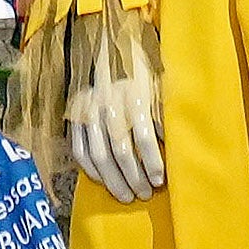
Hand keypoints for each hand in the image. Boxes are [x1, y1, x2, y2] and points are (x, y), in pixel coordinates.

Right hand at [68, 53, 165, 201]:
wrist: (111, 52)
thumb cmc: (142, 77)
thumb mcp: (159, 89)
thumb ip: (165, 117)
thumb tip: (174, 150)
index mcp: (134, 96)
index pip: (144, 137)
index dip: (153, 163)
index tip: (160, 180)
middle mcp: (109, 105)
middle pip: (121, 151)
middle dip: (134, 178)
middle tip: (145, 194)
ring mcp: (88, 112)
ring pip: (99, 156)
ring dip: (113, 181)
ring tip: (126, 196)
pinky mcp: (74, 117)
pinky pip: (80, 151)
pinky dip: (92, 170)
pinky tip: (104, 182)